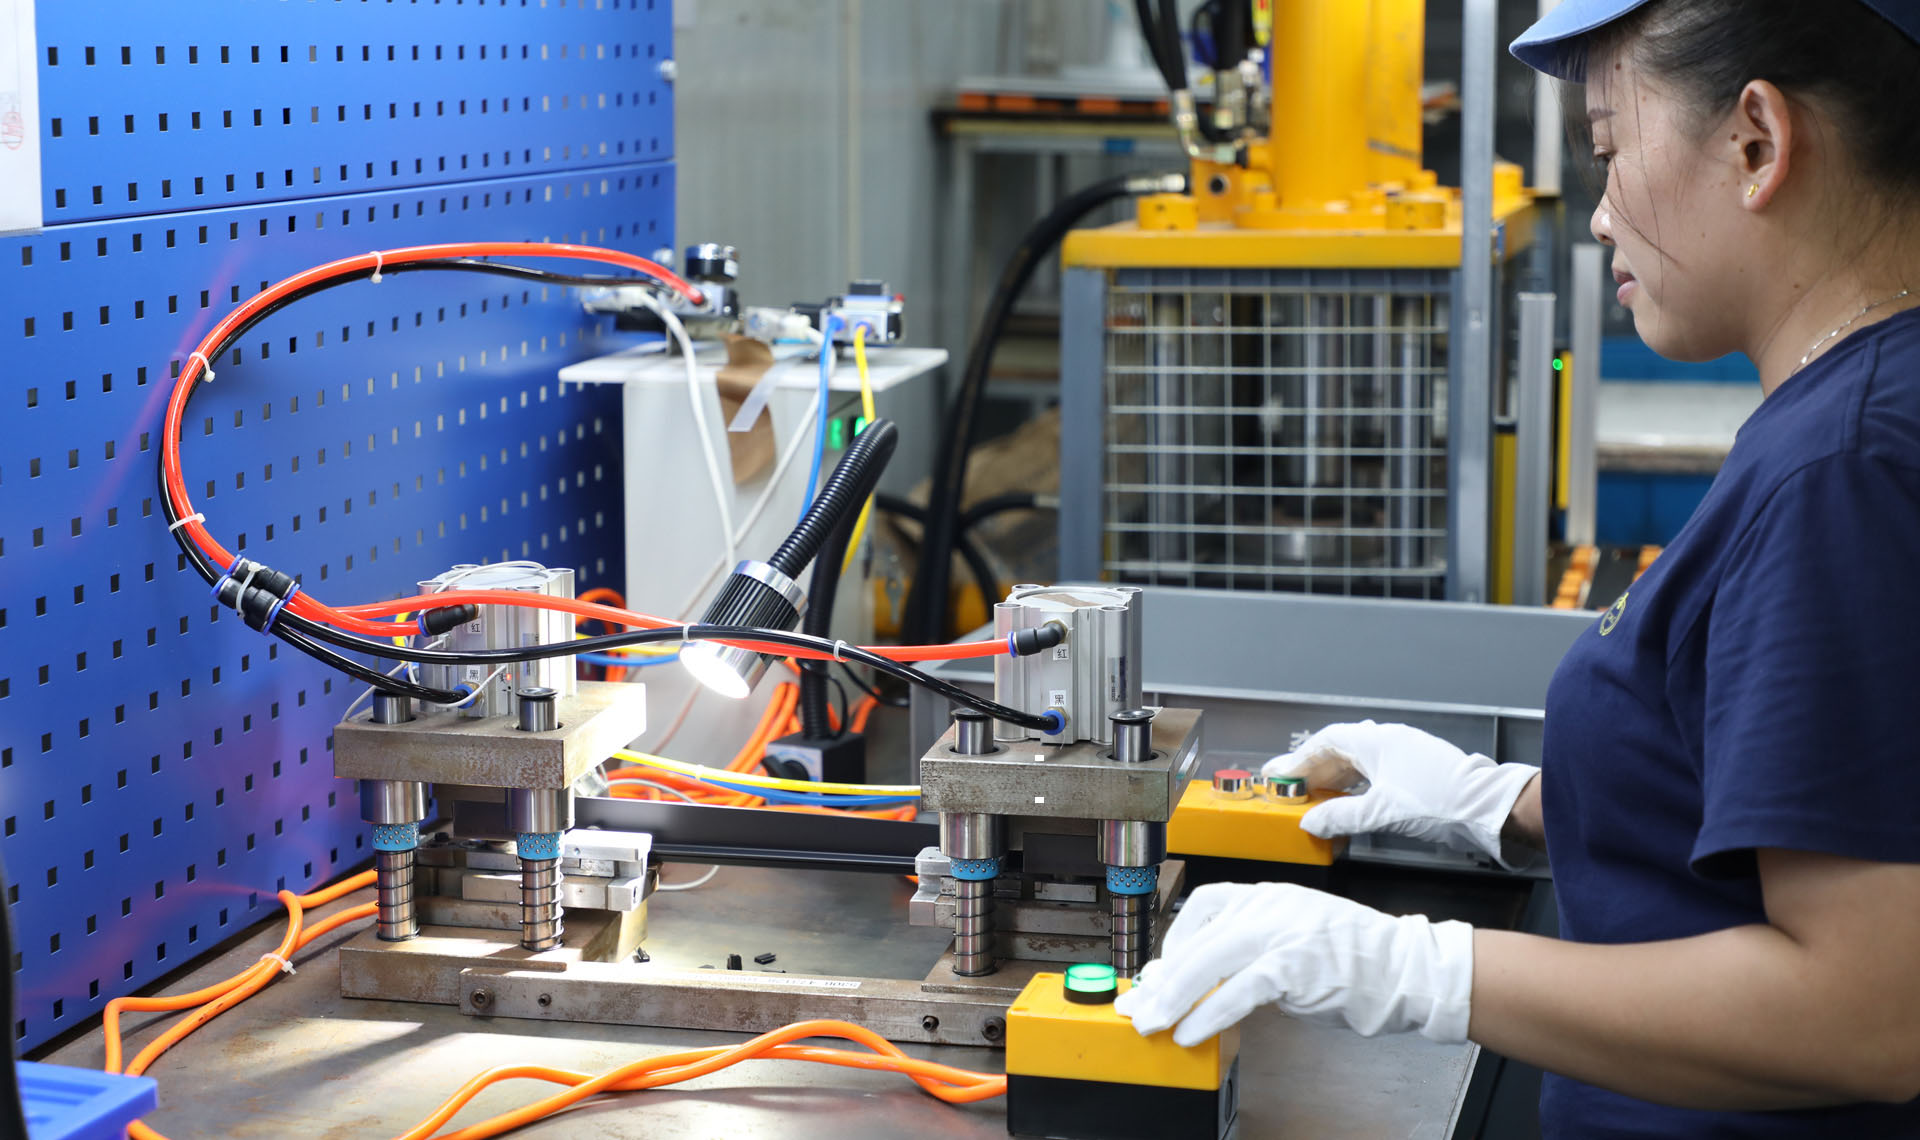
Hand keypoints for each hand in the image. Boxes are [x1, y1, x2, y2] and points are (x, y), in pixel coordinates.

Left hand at [1114, 882, 1472, 1046]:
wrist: (1404, 967)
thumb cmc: (1351, 957)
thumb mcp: (1291, 939)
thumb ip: (1248, 952)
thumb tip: (1199, 980)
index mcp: (1265, 894)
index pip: (1202, 906)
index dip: (1173, 942)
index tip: (1157, 974)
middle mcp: (1267, 904)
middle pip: (1196, 940)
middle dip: (1161, 979)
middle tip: (1138, 1006)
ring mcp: (1279, 931)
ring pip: (1208, 961)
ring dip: (1174, 997)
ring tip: (1153, 1022)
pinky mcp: (1292, 964)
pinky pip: (1238, 990)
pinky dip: (1209, 1012)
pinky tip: (1192, 1031)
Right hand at [1262, 721, 1539, 863]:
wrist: (1488, 808)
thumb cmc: (1437, 802)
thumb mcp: (1381, 812)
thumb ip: (1341, 816)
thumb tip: (1311, 821)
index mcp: (1376, 740)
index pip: (1326, 741)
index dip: (1299, 758)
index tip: (1281, 775)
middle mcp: (1389, 740)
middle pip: (1340, 750)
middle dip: (1314, 771)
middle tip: (1292, 791)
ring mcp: (1405, 752)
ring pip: (1359, 761)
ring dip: (1335, 779)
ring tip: (1316, 800)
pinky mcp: (1418, 767)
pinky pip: (1375, 771)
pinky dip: (1355, 785)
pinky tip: (1350, 803)